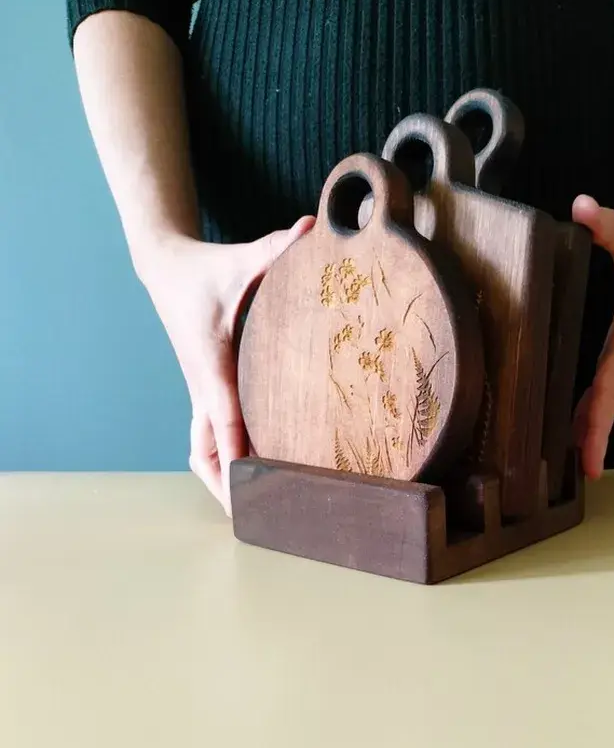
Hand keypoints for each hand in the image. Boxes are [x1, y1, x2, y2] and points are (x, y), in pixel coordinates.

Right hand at [138, 217, 314, 513]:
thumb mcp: (242, 261)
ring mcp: (201, 394)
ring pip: (202, 451)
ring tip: (255, 512)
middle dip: (226, 488)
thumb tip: (314, 229)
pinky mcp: (206, 393)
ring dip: (221, 481)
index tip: (253, 486)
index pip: (225, 421)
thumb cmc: (207, 273)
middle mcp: (204, 389)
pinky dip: (224, 462)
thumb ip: (278, 249)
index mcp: (213, 367)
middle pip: (206, 452)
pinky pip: (210, 438)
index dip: (238, 455)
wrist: (166, 269)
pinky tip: (254, 478)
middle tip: (258, 519)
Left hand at [571, 195, 613, 478]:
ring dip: (593, 427)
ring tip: (573, 461)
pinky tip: (575, 427)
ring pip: (609, 398)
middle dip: (594, 436)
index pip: (611, 389)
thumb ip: (605, 224)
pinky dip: (595, 409)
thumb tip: (581, 205)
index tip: (591, 458)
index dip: (598, 423)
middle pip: (609, 403)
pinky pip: (609, 387)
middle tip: (581, 471)